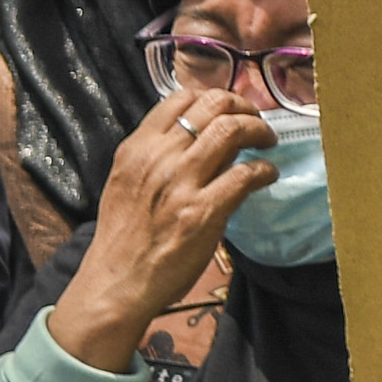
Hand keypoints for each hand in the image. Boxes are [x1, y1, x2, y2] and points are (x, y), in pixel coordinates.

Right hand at [47, 86, 272, 372]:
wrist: (115, 285)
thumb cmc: (125, 236)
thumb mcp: (128, 182)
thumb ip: (159, 155)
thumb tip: (206, 135)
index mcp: (136, 149)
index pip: (181, 98)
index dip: (216, 97)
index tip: (231, 109)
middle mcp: (157, 158)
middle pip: (214, 104)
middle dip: (244, 107)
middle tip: (256, 123)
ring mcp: (179, 184)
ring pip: (232, 129)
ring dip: (260, 130)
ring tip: (267, 143)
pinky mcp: (201, 212)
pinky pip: (245, 173)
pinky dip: (264, 170)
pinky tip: (267, 176)